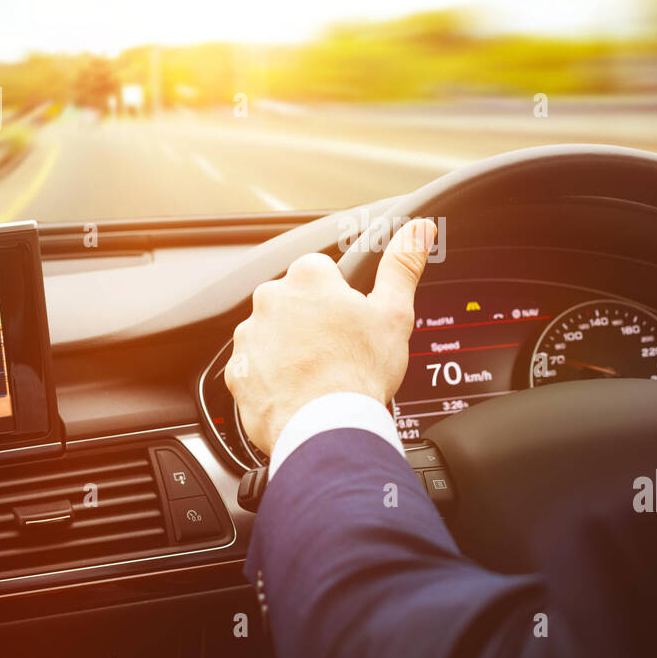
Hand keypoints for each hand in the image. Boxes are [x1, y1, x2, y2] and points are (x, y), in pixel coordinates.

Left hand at [225, 219, 435, 455]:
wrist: (327, 428)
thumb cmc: (360, 373)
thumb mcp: (394, 313)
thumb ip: (402, 265)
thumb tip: (418, 229)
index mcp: (308, 278)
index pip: (322, 272)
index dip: (341, 298)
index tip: (351, 322)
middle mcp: (271, 299)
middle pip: (296, 302)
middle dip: (314, 322)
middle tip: (339, 351)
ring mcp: (250, 336)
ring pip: (274, 334)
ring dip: (292, 348)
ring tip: (320, 376)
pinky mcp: (238, 371)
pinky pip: (256, 367)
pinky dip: (273, 377)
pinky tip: (298, 391)